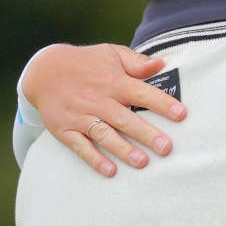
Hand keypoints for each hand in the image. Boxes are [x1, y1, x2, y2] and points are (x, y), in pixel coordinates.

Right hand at [23, 43, 187, 176]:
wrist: (43, 71)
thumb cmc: (85, 63)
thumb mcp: (111, 54)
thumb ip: (136, 62)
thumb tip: (161, 64)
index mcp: (113, 81)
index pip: (141, 93)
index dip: (161, 103)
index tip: (181, 114)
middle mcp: (98, 100)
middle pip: (124, 118)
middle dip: (146, 133)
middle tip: (166, 147)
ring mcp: (80, 116)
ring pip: (104, 134)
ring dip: (123, 149)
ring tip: (142, 162)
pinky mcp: (65, 130)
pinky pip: (80, 146)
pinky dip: (94, 159)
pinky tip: (110, 170)